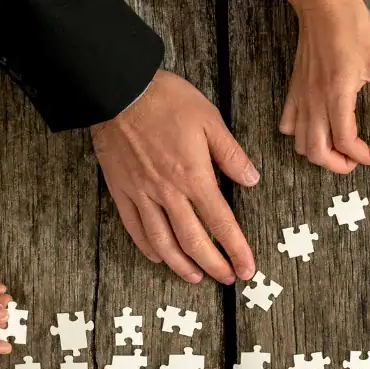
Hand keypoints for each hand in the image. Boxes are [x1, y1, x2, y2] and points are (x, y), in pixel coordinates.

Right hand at [91, 70, 257, 284]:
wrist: (118, 90)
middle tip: (227, 278)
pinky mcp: (121, 189)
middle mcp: (168, 192)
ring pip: (162, 241)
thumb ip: (230, 154)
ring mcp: (142, 194)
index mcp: (194, 176)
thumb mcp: (209, 119)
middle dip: (213, 265)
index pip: (221, 223)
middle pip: (193, 240)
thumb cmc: (165, 100)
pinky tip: (158, 257)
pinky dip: (147, 247)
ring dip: (180, 264)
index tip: (247, 267)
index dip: (237, 249)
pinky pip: (134, 227)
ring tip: (194, 278)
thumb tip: (251, 180)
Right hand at [276, 0, 369, 173]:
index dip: (367, 157)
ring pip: (301, 144)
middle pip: (318, 154)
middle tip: (360, 157)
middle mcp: (315, 100)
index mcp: (338, 95)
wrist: (322, 1)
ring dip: (321, 153)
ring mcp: (301, 96)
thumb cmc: (352, 25)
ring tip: (342, 146)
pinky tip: (320, 126)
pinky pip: (288, 124)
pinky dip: (302, 135)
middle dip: (340, 165)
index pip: (347, 143)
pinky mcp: (294, 89)